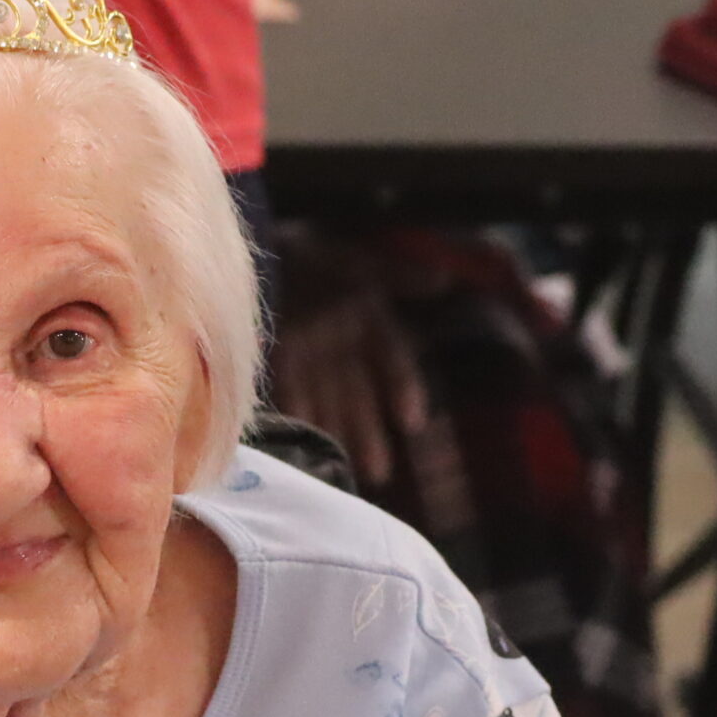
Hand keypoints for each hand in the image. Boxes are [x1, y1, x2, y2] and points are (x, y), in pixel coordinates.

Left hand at [266, 250, 427, 489]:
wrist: (272, 243)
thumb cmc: (321, 253)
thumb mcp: (361, 260)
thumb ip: (401, 274)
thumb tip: (443, 279)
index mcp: (371, 323)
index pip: (393, 363)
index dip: (403, 390)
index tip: (412, 421)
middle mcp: (346, 347)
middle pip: (361, 395)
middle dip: (369, 432)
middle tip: (378, 473)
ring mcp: (315, 356)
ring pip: (331, 402)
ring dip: (339, 435)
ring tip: (348, 471)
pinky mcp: (284, 359)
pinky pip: (293, 390)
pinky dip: (299, 412)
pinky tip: (303, 437)